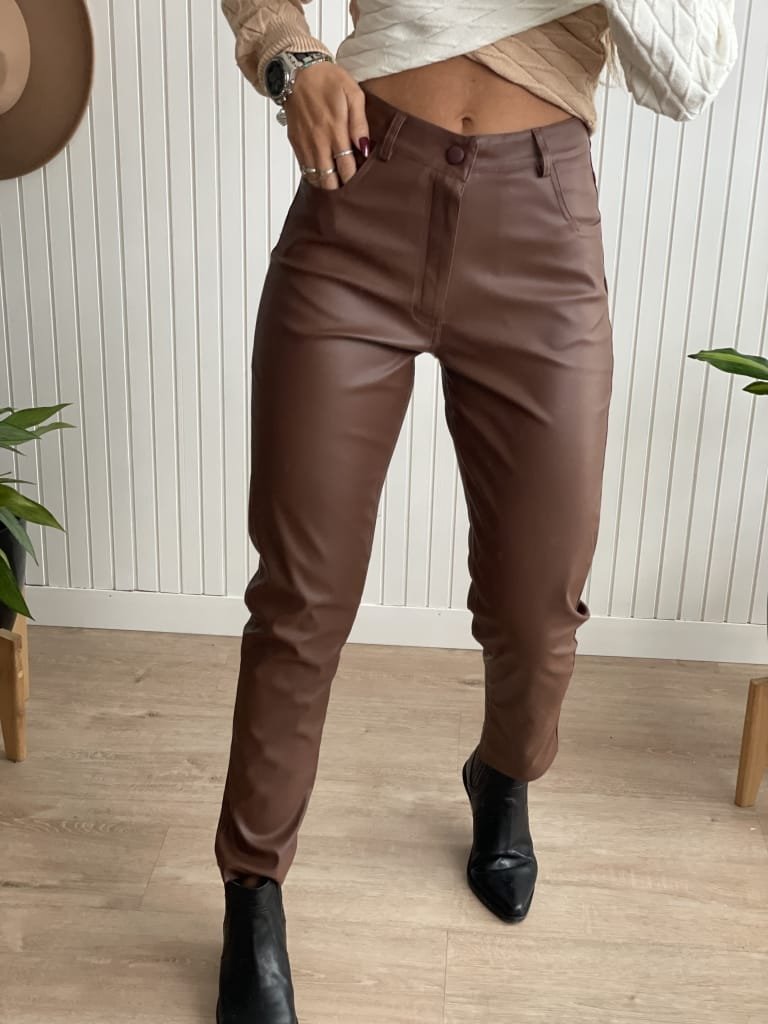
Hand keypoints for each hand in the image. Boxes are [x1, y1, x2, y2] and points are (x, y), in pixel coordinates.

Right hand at [283, 61, 369, 191]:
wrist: (295, 71)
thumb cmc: (326, 79)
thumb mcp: (352, 94)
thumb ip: (360, 123)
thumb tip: (365, 147)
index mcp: (335, 131)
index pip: (347, 168)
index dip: (355, 181)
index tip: (362, 184)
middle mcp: (318, 142)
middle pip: (329, 181)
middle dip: (340, 189)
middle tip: (351, 190)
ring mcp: (305, 144)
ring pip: (316, 179)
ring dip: (327, 185)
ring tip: (338, 185)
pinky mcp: (295, 143)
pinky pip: (305, 169)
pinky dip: (315, 175)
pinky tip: (325, 173)